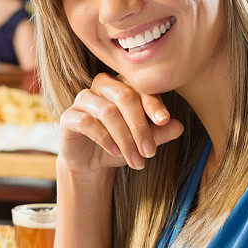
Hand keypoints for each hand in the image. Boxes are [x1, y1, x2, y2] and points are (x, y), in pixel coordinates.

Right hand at [58, 73, 183, 173]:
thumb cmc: (120, 144)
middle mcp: (102, 86)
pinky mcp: (69, 116)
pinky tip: (115, 152)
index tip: (164, 120)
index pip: (140, 88)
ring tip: (135, 159)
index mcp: (123, 84)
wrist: (91, 162)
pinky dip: (104, 138)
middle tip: (150, 152)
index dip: (153, 104)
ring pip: (108, 111)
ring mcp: (83, 99)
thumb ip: (159, 132)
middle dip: (140, 127)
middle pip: (124, 96)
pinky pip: (87, 122)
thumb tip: (178, 126)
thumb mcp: (142, 141)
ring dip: (125, 139)